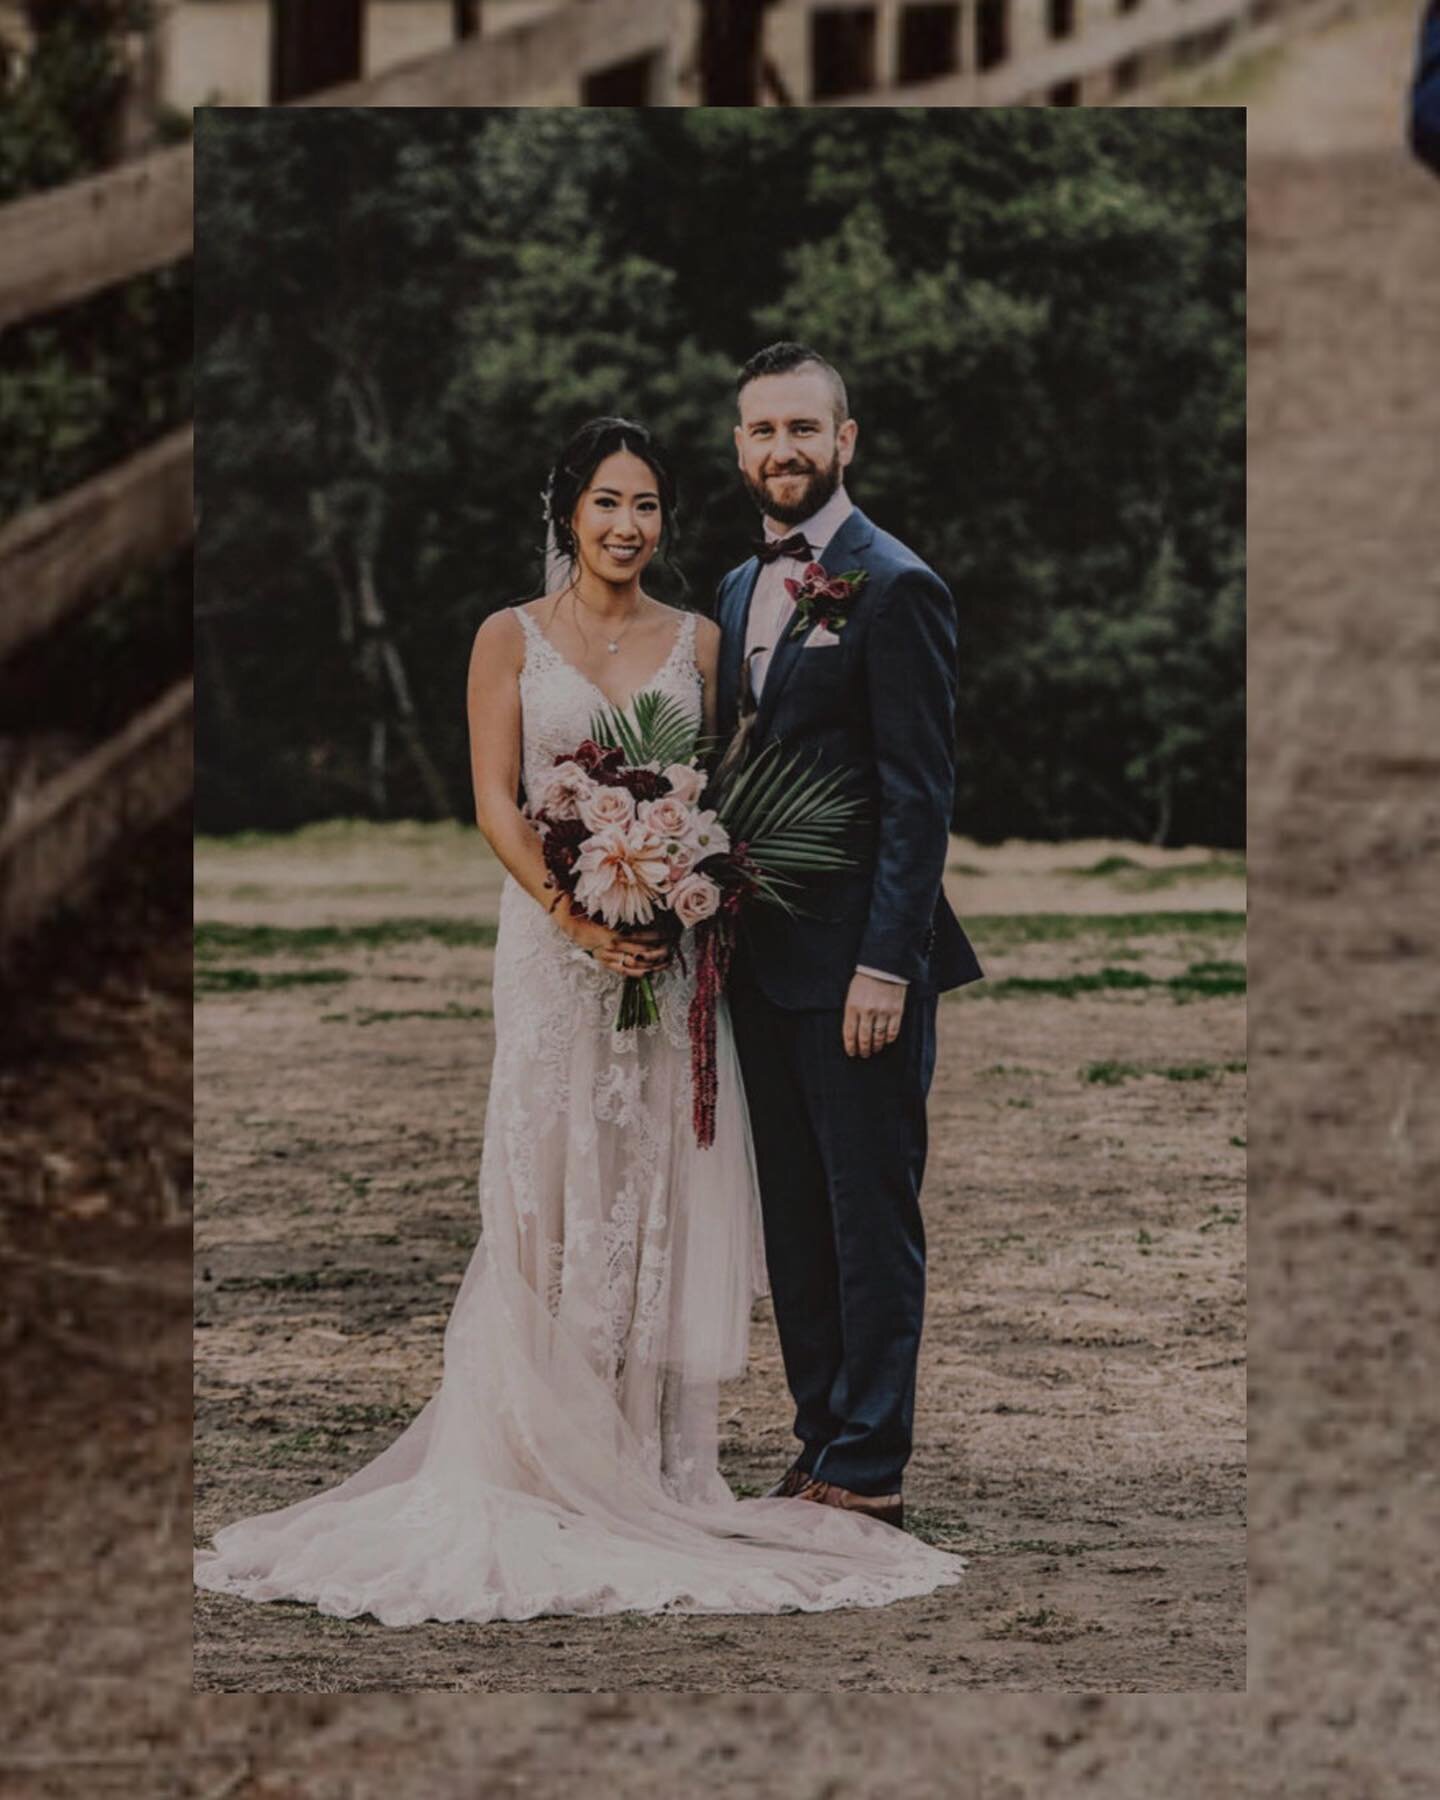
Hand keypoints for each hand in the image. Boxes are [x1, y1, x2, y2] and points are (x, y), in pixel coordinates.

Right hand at [558, 902, 672, 977]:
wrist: (572, 925)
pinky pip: (624, 972)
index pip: (640, 938)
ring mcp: (609, 958)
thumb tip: (645, 917)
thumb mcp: (608, 913)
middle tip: (672, 948)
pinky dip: (638, 973)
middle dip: (658, 951)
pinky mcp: (606, 963)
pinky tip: (649, 972)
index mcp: (614, 934)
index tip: (668, 933)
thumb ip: (625, 918)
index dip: (656, 937)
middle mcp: (613, 948)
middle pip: (641, 953)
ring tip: (666, 961)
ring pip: (635, 964)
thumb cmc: (591, 915)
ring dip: (652, 964)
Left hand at [842, 971, 905, 1058]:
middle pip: (864, 1038)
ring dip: (876, 1046)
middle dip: (863, 1049)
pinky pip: (892, 1032)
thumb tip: (851, 1032)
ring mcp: (882, 1012)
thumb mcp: (851, 994)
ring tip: (874, 1049)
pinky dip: (888, 1039)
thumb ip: (851, 1012)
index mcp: (853, 1007)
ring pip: (878, 1037)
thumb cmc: (865, 981)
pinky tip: (886, 1041)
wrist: (884, 967)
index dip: (850, 1046)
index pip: (849, 1033)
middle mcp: (867, 1011)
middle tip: (864, 1054)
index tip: (852, 1053)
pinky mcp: (896, 1011)